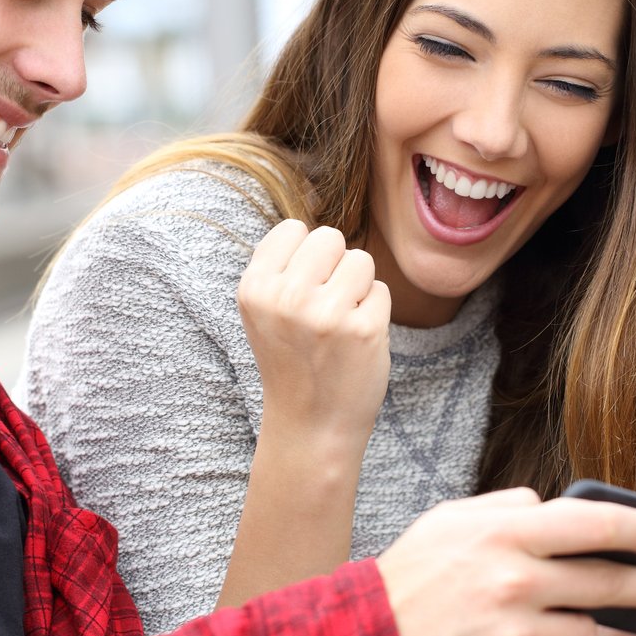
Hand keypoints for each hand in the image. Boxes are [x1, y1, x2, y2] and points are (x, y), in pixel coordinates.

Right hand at [238, 220, 390, 446]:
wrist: (311, 426)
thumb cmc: (293, 358)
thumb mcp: (265, 310)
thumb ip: (282, 265)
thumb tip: (311, 209)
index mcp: (254, 289)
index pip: (294, 229)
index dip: (306, 257)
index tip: (302, 291)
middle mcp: (285, 298)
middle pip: (330, 238)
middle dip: (335, 266)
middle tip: (325, 308)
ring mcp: (325, 315)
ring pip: (361, 260)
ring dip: (358, 288)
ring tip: (340, 324)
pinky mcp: (363, 330)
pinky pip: (382, 291)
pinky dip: (375, 312)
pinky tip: (356, 341)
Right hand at [374, 490, 635, 635]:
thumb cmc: (409, 583)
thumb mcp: (447, 524)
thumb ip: (506, 509)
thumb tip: (556, 505)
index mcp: (504, 535)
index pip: (595, 523)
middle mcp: (517, 583)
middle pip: (611, 581)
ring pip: (590, 630)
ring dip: (586, 627)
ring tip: (564, 623)